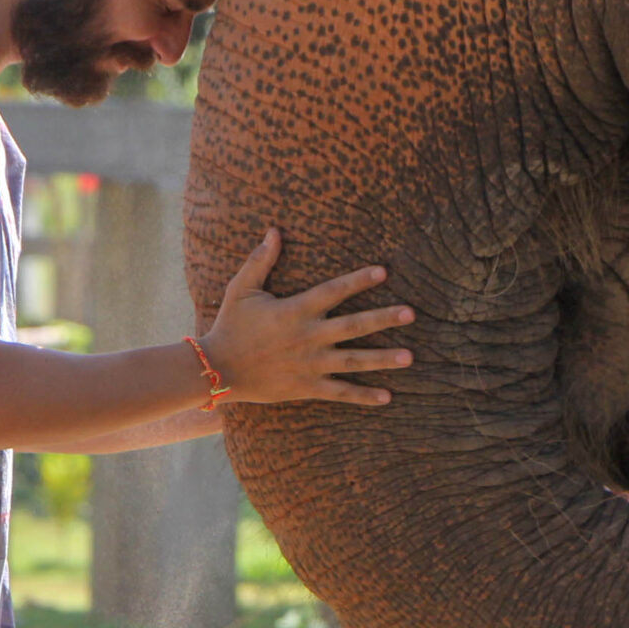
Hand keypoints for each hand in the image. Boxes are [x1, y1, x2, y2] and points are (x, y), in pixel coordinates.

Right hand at [201, 228, 413, 406]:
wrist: (217, 369)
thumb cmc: (230, 325)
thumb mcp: (242, 289)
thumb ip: (260, 260)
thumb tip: (274, 230)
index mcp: (295, 310)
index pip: (333, 291)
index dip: (359, 280)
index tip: (384, 271)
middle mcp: (308, 337)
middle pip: (353, 326)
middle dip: (384, 319)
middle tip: (411, 313)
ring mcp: (310, 364)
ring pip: (353, 361)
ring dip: (383, 359)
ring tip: (410, 356)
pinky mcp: (307, 387)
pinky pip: (340, 392)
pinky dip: (363, 396)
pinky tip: (388, 397)